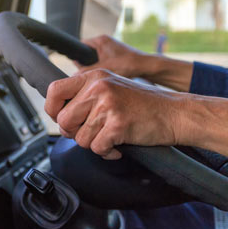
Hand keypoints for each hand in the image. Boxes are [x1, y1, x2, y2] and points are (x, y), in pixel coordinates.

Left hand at [44, 69, 227, 159]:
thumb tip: (58, 113)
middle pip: (63, 121)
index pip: (54, 90)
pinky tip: (118, 146)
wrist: (175, 113)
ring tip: (111, 137)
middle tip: (93, 133)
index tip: (62, 120)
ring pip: (80, 138)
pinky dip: (107, 152)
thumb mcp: (111, 88)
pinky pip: (97, 148)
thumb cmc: (143, 105)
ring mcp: (108, 104)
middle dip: (75, 133)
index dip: (52, 110)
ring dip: (94, 144)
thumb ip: (86, 95)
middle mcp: (98, 87)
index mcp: (94, 76)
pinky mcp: (118, 123)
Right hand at [79, 35, 193, 91]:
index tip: (77, 67)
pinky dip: (103, 69)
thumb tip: (74, 76)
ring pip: (95, 59)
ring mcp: (111, 48)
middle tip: (88, 74)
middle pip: (87, 53)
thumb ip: (87, 71)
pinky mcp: (116, 56)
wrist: (147, 67)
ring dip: (95, 68)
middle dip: (86, 64)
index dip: (77, 56)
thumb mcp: (104, 69)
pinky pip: (103, 62)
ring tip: (99, 75)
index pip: (81, 45)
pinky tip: (106, 76)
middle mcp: (105, 42)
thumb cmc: (128, 64)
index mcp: (100, 40)